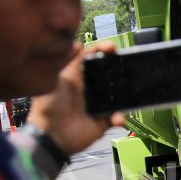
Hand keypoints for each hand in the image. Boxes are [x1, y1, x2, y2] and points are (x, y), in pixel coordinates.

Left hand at [26, 41, 124, 155]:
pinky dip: (119, 118)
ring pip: (116, 96)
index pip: (91, 61)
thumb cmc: (51, 106)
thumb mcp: (59, 79)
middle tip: (128, 65)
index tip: (112, 47)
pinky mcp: (102, 122)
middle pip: (107, 76)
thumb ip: (69, 62)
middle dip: (119, 70)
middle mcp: (88, 90)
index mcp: (76, 78)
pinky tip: (117, 118)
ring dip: (124, 96)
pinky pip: (117, 117)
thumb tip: (77, 44)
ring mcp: (96, 106)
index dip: (101, 51)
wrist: (52, 136)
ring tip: (129, 93)